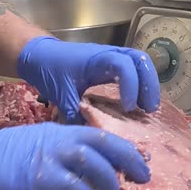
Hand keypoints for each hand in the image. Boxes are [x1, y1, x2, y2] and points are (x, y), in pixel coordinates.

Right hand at [0, 122, 150, 189]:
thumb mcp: (42, 139)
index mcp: (62, 131)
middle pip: (103, 148)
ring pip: (92, 168)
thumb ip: (67, 146)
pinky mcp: (39, 179)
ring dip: (109, 183)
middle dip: (128, 163)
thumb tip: (95, 162)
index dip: (126, 150)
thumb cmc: (9, 151)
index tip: (142, 162)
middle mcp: (60, 141)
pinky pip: (73, 188)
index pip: (102, 137)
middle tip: (142, 178)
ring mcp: (50, 159)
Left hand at [17, 36, 160, 122]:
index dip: (131, 85)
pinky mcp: (112, 63)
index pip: (123, 65)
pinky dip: (140, 83)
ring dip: (148, 83)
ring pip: (140, 62)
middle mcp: (109, 53)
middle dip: (149, 84)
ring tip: (148, 107)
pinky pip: (134, 68)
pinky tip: (138, 102)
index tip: (129, 108)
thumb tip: (91, 136)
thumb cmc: (50, 69)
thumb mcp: (61, 94)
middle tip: (150, 108)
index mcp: (96, 58)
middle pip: (140, 60)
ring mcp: (112, 56)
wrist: (40, 54)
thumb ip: (75, 114)